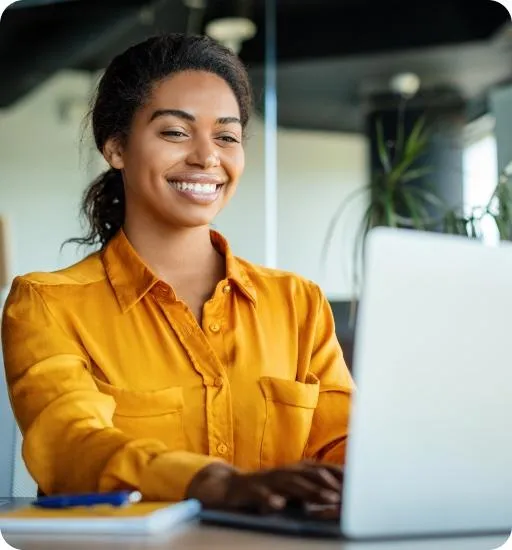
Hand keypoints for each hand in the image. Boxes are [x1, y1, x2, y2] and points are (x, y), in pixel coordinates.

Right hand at [186, 461, 342, 512]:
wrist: (229, 488)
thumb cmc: (265, 490)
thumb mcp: (289, 491)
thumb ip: (309, 492)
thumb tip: (337, 498)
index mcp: (293, 471)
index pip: (319, 469)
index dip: (338, 474)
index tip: (358, 482)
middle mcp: (283, 472)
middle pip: (310, 475)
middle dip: (330, 483)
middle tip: (349, 492)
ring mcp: (267, 480)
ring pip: (291, 484)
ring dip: (311, 491)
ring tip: (328, 498)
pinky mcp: (251, 490)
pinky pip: (261, 495)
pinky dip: (270, 499)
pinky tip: (279, 506)